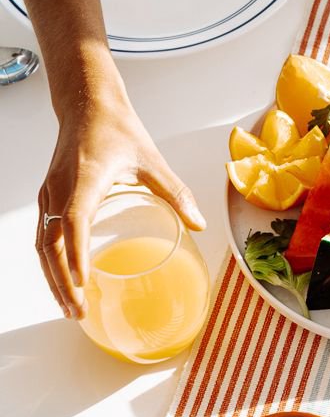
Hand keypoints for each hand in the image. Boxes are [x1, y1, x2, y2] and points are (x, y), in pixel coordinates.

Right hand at [36, 92, 205, 318]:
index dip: (76, 255)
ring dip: (52, 278)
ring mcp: (49, 194)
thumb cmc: (118, 130)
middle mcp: (60, 189)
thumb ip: (176, 192)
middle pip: (51, 244)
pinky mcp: (48, 197)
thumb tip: (199, 223)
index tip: (84, 284)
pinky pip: (42, 235)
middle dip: (62, 282)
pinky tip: (63, 282)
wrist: (86, 104)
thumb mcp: (153, 160)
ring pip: (42, 244)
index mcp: (85, 179)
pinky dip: (50, 262)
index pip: (73, 223)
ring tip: (69, 308)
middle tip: (78, 312)